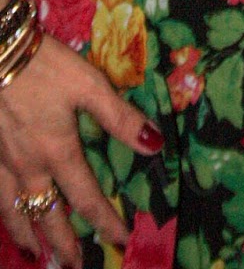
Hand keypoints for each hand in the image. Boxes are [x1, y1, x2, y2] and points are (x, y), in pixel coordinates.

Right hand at [0, 34, 163, 265]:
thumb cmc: (44, 67)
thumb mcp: (89, 85)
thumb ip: (120, 118)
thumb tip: (154, 145)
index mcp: (59, 152)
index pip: (86, 198)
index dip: (105, 221)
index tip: (121, 239)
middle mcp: (29, 167)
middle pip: (47, 215)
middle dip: (63, 243)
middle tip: (75, 265)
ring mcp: (2, 163)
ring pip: (13, 212)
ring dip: (26, 236)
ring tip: (35, 256)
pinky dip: (4, 214)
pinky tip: (7, 215)